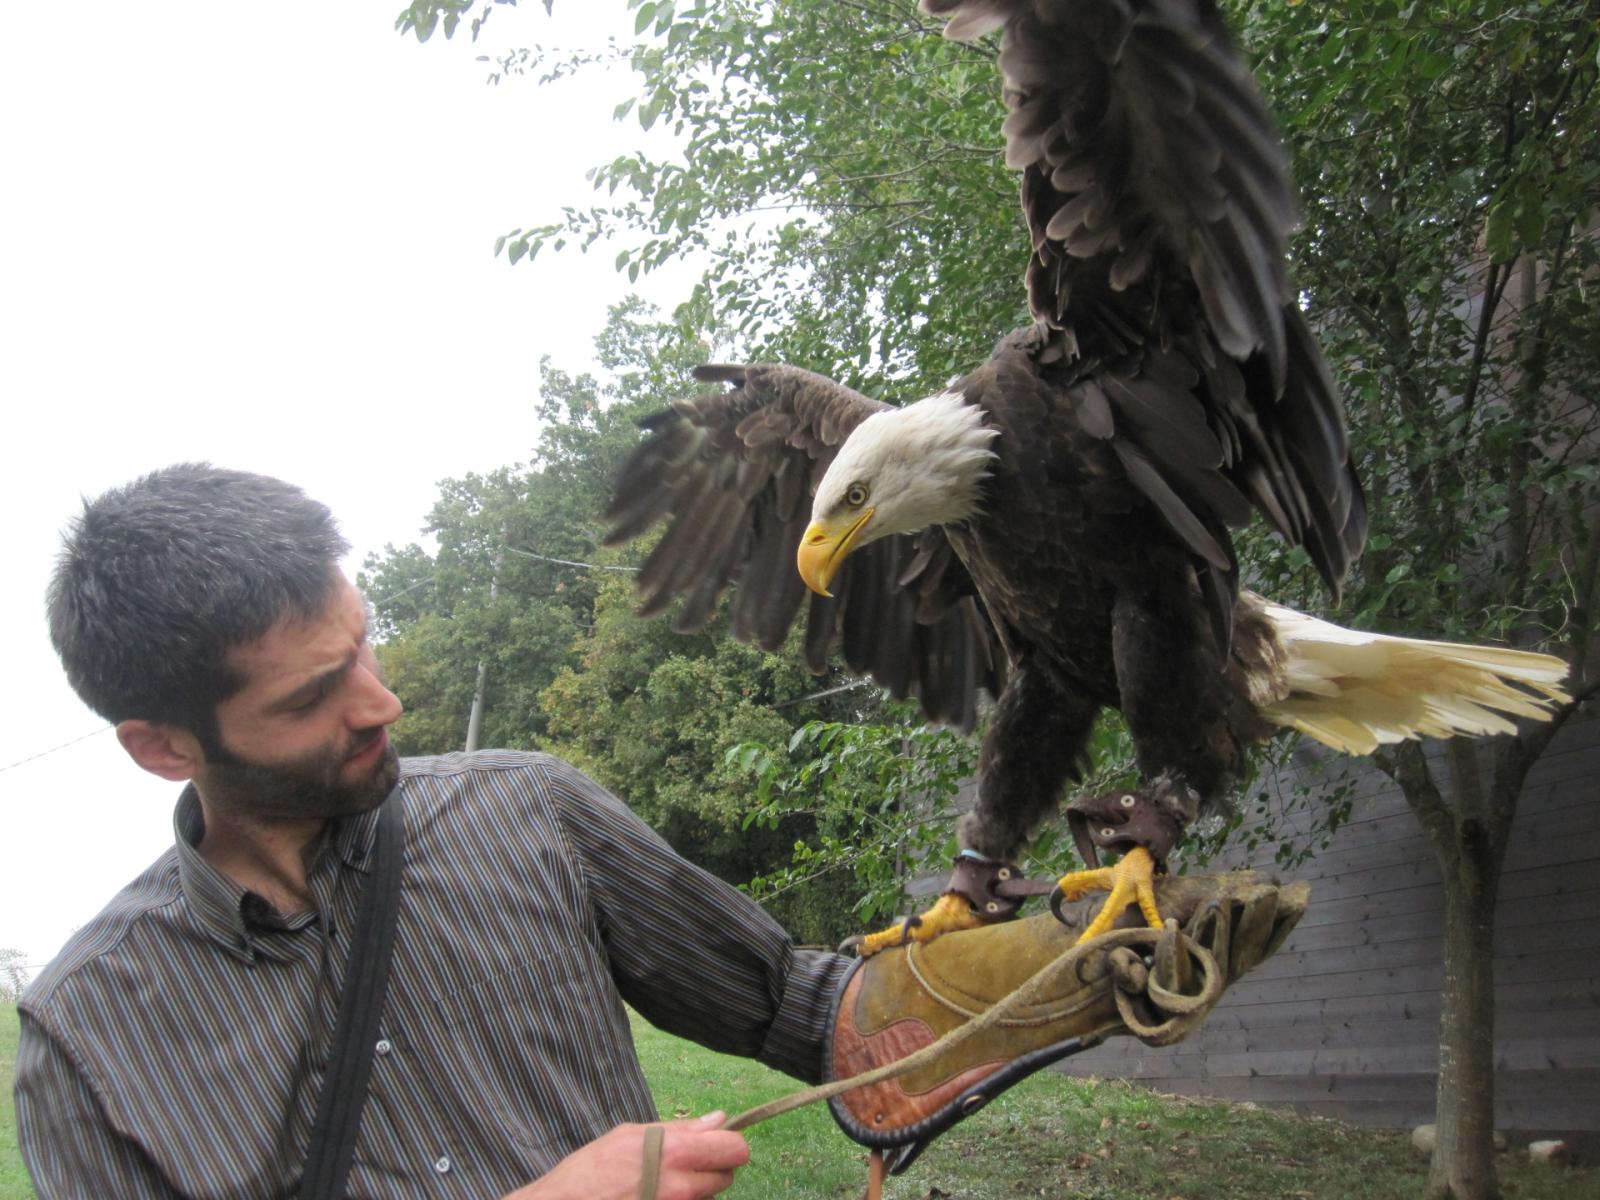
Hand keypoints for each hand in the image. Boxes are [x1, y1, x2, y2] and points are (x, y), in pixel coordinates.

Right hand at [504, 1111, 749, 1199]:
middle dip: (713, 1168)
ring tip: (662, 1182)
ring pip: (709, 1197)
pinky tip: (655, 1196)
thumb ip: (680, 1129)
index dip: (729, 1144)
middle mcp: (682, 1187)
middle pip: (727, 1177)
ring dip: (697, 1188)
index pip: (735, 1149)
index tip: (717, 1144)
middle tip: (685, 1164)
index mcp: (675, 1153)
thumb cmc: (592, 1169)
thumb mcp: (631, 1135)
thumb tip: (719, 1120)